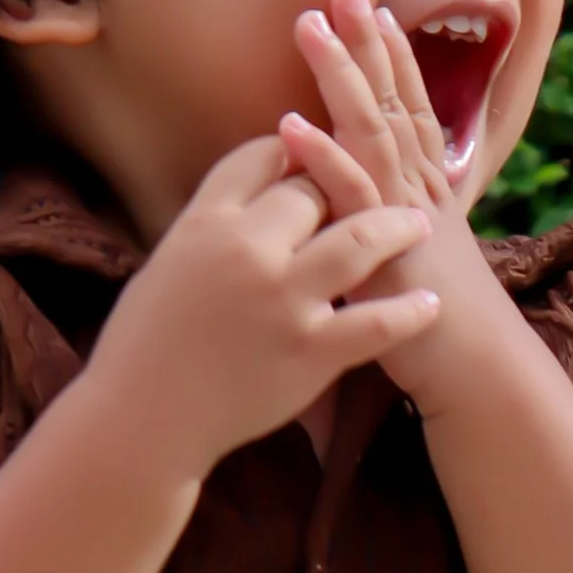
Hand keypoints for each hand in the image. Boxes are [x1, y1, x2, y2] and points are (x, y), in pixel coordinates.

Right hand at [85, 131, 436, 481]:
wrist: (143, 420)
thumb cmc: (145, 346)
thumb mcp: (167, 262)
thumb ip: (213, 225)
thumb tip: (257, 194)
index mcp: (206, 222)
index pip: (264, 157)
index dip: (295, 152)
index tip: (313, 161)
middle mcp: (248, 250)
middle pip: (314, 192)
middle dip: (340, 193)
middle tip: (368, 199)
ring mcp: (285, 300)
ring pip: (359, 240)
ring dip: (396, 228)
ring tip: (418, 227)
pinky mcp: (311, 351)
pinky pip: (377, 322)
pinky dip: (409, 311)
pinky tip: (428, 304)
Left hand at [282, 0, 510, 412]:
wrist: (475, 370)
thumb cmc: (444, 327)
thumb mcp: (419, 260)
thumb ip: (396, 226)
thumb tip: (377, 212)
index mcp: (425, 190)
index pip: (407, 110)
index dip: (390, 59)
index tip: (371, 11)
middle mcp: (418, 191)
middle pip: (390, 102)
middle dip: (366, 44)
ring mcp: (403, 216)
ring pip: (371, 132)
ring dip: (339, 78)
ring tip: (310, 30)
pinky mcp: (385, 251)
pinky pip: (350, 197)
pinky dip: (321, 158)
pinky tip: (290, 127)